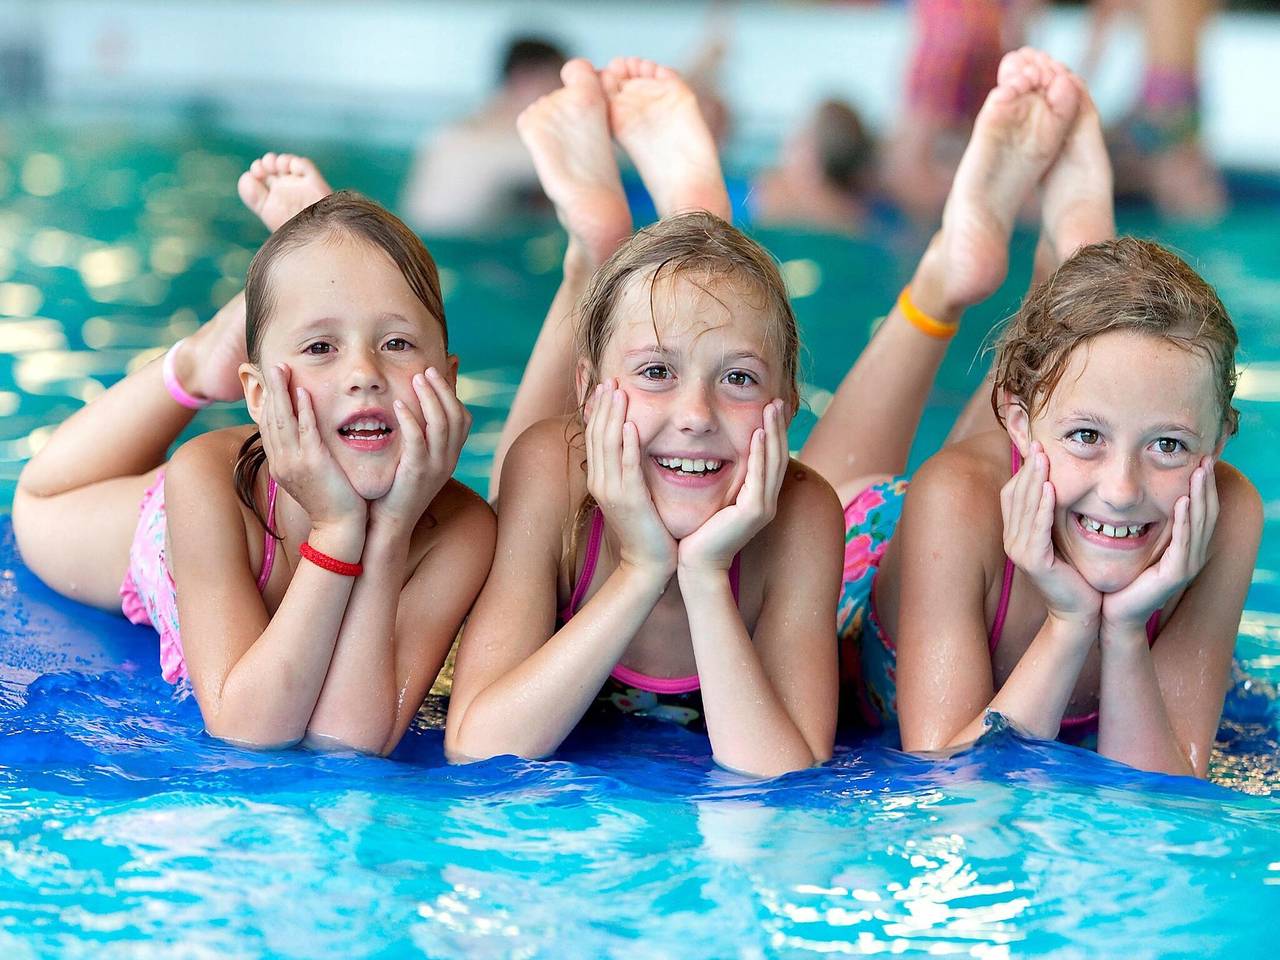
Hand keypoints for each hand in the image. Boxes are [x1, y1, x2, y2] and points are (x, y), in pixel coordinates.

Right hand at [258, 363, 364, 529]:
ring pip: (284, 420)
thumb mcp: (311, 477)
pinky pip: (306, 431)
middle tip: (272, 365)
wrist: (340, 527)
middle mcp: (282, 462)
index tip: (269, 381)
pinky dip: (303, 410)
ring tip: (282, 369)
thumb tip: (305, 440)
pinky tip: (303, 392)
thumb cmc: (332, 502)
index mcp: (280, 464)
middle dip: (271, 390)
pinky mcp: (314, 463)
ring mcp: (295, 463)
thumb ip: (305, 456)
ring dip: (282, 392)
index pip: (268, 426)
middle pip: (271, 418)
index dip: (268, 401)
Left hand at [370, 367, 471, 530]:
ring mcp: (436, 466)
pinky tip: (399, 405)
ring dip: (430, 396)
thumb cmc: (396, 490)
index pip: (463, 418)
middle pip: (456, 415)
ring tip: (417, 378)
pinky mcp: (417, 472)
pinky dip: (411, 419)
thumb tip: (414, 411)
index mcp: (450, 456)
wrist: (391, 525)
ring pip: (442, 423)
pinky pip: (418, 440)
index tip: (439, 370)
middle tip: (427, 369)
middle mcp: (449, 459)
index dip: (454, 392)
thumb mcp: (415, 461)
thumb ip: (419, 436)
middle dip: (443, 388)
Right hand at [586, 380, 676, 576]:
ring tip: (618, 391)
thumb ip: (629, 469)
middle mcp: (600, 482)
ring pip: (608, 445)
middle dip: (603, 405)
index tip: (605, 386)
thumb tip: (633, 445)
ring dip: (613, 416)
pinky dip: (628, 444)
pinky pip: (627, 466)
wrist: (648, 563)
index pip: (595, 436)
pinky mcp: (629, 500)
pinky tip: (632, 425)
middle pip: (597, 435)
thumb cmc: (647, 527)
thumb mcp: (633, 493)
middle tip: (610, 379)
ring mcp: (612, 491)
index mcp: (600, 478)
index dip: (598, 409)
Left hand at [677, 399, 788, 573]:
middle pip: (778, 456)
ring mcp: (763, 507)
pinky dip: (760, 453)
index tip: (770, 408)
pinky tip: (758, 434)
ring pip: (774, 462)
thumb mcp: (715, 502)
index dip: (773, 433)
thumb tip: (711, 459)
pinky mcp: (753, 512)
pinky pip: (760, 476)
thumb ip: (722, 484)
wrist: (697, 565)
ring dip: (773, 433)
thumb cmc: (699, 535)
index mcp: (759, 498)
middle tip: (777, 400)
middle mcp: (766, 501)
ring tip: (771, 408)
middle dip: (778, 427)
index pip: (771, 459)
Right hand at [1000, 441, 1099, 626]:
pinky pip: (1036, 528)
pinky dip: (1042, 507)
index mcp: (1016, 533)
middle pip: (1016, 495)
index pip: (1013, 493)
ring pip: (1024, 508)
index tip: (1038, 447)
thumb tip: (1058, 483)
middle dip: (1028, 469)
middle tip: (1039, 444)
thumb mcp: (1061, 538)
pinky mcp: (1033, 562)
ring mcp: (1019, 551)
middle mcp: (1012, 540)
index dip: (1024, 469)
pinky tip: (1050, 488)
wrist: (1080, 612)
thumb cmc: (1075, 574)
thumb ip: (1053, 514)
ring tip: (1043, 458)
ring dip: (1034, 480)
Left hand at [1102, 457, 1217, 632]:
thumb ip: (1145, 524)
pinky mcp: (1176, 575)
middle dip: (1206, 485)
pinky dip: (1186, 521)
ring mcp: (1186, 565)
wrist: (1114, 613)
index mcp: (1185, 547)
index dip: (1203, 486)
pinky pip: (1184, 542)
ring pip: (1200, 524)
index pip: (1201, 510)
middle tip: (1206, 458)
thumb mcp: (1136, 544)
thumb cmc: (1121, 578)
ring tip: (1200, 472)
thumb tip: (1137, 497)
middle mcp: (1192, 554)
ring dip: (1200, 496)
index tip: (1201, 459)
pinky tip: (1184, 502)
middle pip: (1206, 513)